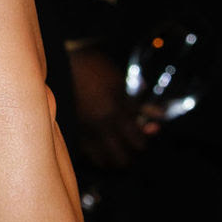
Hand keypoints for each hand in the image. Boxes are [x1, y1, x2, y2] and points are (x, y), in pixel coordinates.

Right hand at [66, 43, 156, 172]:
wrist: (62, 60)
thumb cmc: (94, 68)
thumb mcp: (120, 83)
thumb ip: (136, 104)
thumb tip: (158, 116)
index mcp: (114, 114)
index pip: (136, 141)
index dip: (144, 139)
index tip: (144, 133)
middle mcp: (99, 128)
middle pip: (120, 158)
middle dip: (129, 154)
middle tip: (130, 145)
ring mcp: (82, 131)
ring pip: (101, 160)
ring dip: (111, 157)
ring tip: (114, 148)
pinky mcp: (70, 130)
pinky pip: (85, 153)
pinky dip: (94, 153)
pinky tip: (97, 145)